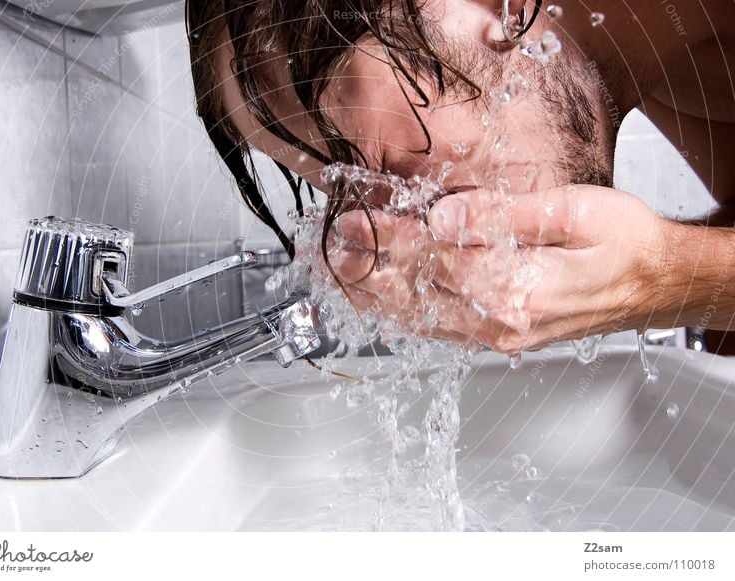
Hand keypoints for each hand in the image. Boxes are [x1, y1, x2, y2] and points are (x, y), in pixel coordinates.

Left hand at [330, 184, 669, 352]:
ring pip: (421, 320)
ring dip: (378, 297)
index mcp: (518, 289)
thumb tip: (443, 218)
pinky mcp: (501, 339)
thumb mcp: (574, 213)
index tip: (354, 222)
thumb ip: (504, 217)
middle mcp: (501, 323)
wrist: (657, 284)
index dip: (388, 238)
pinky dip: (406, 314)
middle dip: (368, 269)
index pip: (433, 260)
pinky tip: (385, 302)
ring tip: (342, 276)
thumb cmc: (626, 245)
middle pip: (416, 296)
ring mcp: (498, 337)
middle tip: (332, 249)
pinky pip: (440, 330)